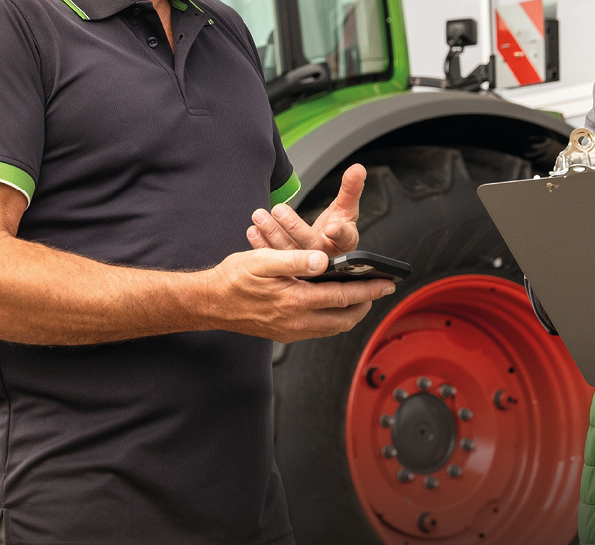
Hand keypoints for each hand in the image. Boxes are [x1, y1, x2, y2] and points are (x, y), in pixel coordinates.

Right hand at [205, 247, 394, 342]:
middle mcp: (296, 321)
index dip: (368, 290)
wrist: (208, 303)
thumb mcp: (262, 260)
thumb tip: (323, 260)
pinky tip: (332, 306)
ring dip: (350, 314)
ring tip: (360, 298)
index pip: (343, 296)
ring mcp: (291, 331)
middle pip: (344, 318)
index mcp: (295, 300)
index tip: (386, 283)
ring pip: (333, 328)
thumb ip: (294, 260)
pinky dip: (333, 319)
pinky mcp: (284, 334)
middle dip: (366, 305)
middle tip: (378, 290)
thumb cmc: (232, 279)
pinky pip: (319, 330)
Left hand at [247, 163, 364, 258]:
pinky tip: (254, 230)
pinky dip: (262, 245)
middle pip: (312, 246)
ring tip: (260, 216)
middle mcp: (326, 258)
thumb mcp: (346, 210)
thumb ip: (351, 189)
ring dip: (273, 234)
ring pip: (290, 252)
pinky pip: (274, 260)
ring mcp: (307, 268)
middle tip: (279, 209)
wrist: (324, 255)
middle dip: (294, 227)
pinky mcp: (289, 271)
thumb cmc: (336, 230)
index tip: (330, 226)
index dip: (338, 232)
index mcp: (345, 244)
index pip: (345, 238)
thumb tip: (358, 168)